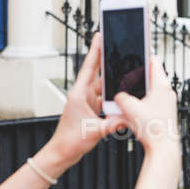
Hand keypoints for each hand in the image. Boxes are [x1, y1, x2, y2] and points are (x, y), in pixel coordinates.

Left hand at [46, 33, 126, 166]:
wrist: (62, 153)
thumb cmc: (70, 141)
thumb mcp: (94, 132)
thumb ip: (112, 125)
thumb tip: (127, 119)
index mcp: (79, 94)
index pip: (89, 67)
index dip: (95, 50)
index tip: (99, 36)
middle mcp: (82, 95)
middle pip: (96, 71)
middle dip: (105, 57)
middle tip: (114, 43)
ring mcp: (86, 102)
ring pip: (101, 85)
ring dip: (111, 77)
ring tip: (123, 67)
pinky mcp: (90, 109)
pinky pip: (103, 97)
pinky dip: (112, 93)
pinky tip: (121, 91)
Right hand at [114, 56, 179, 156]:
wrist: (163, 150)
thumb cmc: (154, 129)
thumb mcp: (130, 109)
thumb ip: (121, 98)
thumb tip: (118, 97)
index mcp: (162, 86)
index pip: (154, 62)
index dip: (143, 55)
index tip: (136, 50)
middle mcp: (167, 93)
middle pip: (151, 77)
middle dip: (137, 76)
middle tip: (126, 73)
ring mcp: (167, 104)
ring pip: (150, 91)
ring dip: (139, 91)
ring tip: (126, 93)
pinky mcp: (164, 114)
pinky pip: (151, 102)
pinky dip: (142, 102)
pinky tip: (132, 110)